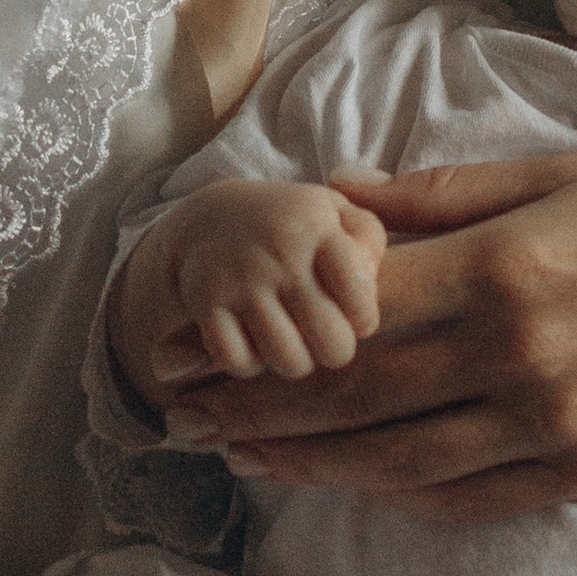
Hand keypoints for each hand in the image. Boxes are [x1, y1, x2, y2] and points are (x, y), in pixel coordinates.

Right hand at [118, 181, 384, 406]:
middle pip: (333, 343)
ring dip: (294, 360)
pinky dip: (248, 362)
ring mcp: (241, 279)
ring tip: (291, 339)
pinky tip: (253, 340)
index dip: (364, 318)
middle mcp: (281, 252)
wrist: (211, 218)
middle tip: (323, 335)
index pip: (361, 298)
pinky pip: (240, 362)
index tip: (353, 313)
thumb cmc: (292, 226)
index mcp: (319, 227)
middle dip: (334, 350)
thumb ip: (369, 239)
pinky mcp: (207, 302)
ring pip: (289, 361)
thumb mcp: (336, 213)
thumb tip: (368, 285)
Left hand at [162, 152, 576, 514]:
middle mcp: (521, 357)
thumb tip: (332, 200)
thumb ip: (439, 197)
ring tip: (242, 455)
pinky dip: (394, 492)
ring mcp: (553, 427)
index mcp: (510, 266)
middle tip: (185, 410)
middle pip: (356, 394)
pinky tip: (347, 481)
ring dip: (307, 461)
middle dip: (260, 405)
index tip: (198, 334)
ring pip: (396, 461)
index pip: (353, 310)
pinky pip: (464, 497)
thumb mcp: (565, 172)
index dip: (264, 329)